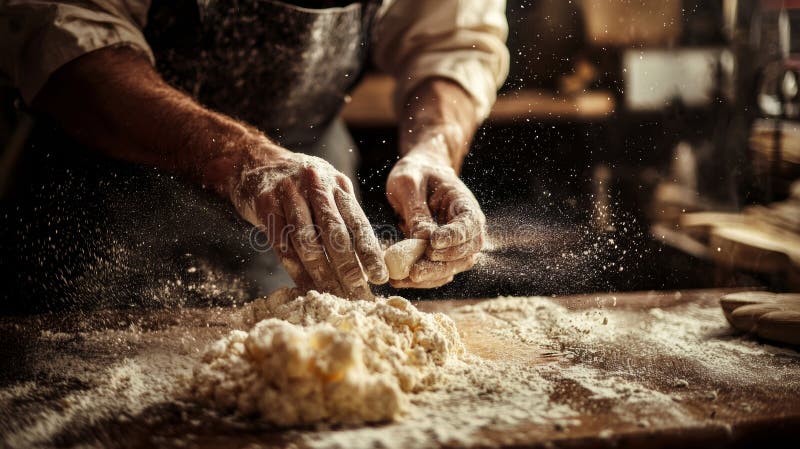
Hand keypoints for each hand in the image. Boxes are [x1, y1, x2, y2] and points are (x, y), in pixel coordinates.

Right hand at [229, 144, 387, 297]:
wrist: (254, 162)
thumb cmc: (299, 186)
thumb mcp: (326, 192)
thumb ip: (344, 219)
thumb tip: (368, 261)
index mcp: (338, 185)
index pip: (358, 223)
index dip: (370, 252)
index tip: (380, 278)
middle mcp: (316, 185)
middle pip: (335, 234)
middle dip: (349, 268)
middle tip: (358, 293)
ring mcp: (289, 193)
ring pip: (308, 242)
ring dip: (322, 273)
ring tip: (332, 295)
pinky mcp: (265, 203)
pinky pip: (282, 244)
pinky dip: (295, 269)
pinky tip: (306, 286)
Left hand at [385, 139, 484, 288]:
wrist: (418, 174)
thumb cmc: (415, 173)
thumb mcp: (409, 183)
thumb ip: (417, 211)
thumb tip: (423, 240)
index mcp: (464, 203)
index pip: (469, 224)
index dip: (454, 236)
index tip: (433, 242)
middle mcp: (467, 227)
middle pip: (466, 252)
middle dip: (441, 264)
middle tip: (415, 269)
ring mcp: (458, 243)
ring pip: (453, 268)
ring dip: (430, 277)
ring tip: (402, 278)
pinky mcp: (443, 255)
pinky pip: (438, 273)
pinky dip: (422, 280)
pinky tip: (400, 280)